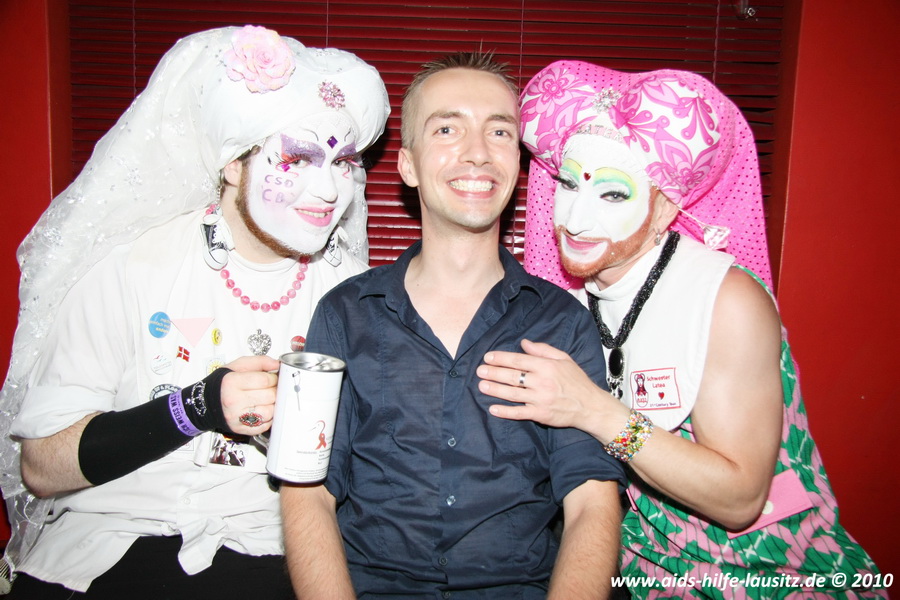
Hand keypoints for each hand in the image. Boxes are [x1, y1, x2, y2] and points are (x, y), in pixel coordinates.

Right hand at [220, 355, 279, 434]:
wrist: (205, 402)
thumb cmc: (223, 384)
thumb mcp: (237, 366)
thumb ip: (259, 362)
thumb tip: (276, 365)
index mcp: (232, 383)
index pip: (265, 380)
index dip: (274, 378)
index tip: (274, 377)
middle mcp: (233, 401)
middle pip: (269, 396)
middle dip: (275, 390)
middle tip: (272, 388)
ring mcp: (237, 417)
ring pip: (269, 412)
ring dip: (273, 405)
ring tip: (267, 399)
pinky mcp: (241, 429)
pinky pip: (264, 426)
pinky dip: (268, 418)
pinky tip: (262, 410)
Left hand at [477, 339, 615, 429]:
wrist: (590, 406)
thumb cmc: (577, 381)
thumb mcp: (564, 359)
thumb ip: (543, 350)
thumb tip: (524, 343)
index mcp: (546, 366)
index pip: (518, 360)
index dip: (501, 358)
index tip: (488, 357)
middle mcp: (541, 382)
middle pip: (512, 376)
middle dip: (493, 372)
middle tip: (480, 371)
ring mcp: (540, 399)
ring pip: (512, 394)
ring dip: (495, 389)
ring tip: (481, 386)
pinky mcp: (540, 414)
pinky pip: (519, 413)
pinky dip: (505, 411)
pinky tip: (493, 409)